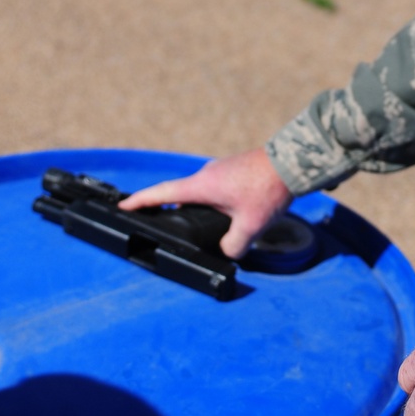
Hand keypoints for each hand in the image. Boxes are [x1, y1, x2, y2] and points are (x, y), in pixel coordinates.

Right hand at [118, 148, 290, 257]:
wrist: (292, 162)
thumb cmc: (268, 190)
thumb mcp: (250, 226)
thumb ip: (234, 246)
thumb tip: (228, 252)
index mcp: (202, 186)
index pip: (162, 193)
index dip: (140, 201)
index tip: (122, 205)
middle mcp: (207, 175)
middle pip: (180, 194)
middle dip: (169, 209)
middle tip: (157, 223)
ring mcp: (221, 170)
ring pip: (201, 193)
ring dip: (197, 207)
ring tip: (198, 226)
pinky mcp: (234, 170)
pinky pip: (215, 189)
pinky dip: (213, 202)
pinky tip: (227, 215)